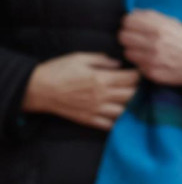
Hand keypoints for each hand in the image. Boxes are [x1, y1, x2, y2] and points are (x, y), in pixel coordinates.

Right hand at [21, 52, 139, 130]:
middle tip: (139, 86)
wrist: (39, 89)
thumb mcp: (79, 58)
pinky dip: (117, 121)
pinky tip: (118, 115)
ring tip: (130, 101)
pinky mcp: (89, 120)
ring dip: (130, 106)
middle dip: (139, 90)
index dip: (139, 75)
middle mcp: (102, 96)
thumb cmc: (58, 70)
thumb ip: (101, 60)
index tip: (141, 72)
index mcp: (101, 79)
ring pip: (124, 112)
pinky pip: (110, 125)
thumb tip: (118, 63)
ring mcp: (97, 110)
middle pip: (132, 96)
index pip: (130, 79)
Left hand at [119, 9, 181, 88]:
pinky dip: (143, 64)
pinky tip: (154, 62)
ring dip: (135, 52)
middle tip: (138, 40)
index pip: (128, 21)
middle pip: (123, 37)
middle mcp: (154, 42)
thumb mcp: (175, 23)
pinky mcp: (153, 74)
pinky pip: (138, 66)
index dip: (131, 23)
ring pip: (128, 52)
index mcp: (159, 27)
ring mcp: (153, 60)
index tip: (135, 27)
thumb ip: (153, 17)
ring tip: (146, 52)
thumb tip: (134, 14)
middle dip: (129, 37)